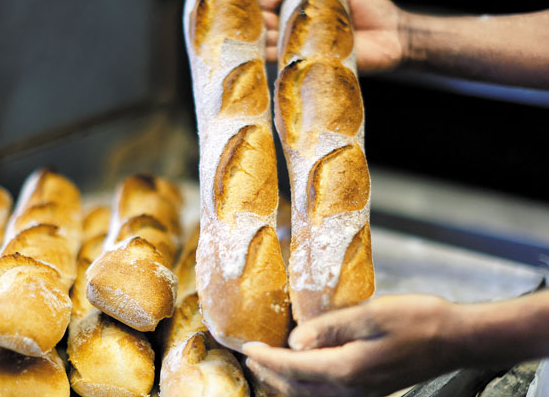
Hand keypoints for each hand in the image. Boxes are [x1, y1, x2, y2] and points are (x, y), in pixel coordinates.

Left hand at [243, 294, 459, 396]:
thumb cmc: (416, 320)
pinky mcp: (371, 390)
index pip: (293, 368)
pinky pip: (327, 396)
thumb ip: (329, 328)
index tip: (247, 347)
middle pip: (298, 388)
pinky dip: (306, 387)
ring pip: (311, 396)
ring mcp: (362, 394)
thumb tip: (294, 341)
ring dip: (286, 383)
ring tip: (268, 367)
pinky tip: (304, 374)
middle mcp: (351, 390)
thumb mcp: (370, 314)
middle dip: (271, 374)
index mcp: (347, 369)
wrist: (455, 339)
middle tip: (251, 356)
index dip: (267, 359)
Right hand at [257, 0, 407, 73]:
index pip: (279, 5)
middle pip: (273, 26)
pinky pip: (294, 64)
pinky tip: (261, 57)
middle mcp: (306, 31)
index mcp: (310, 10)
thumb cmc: (373, 10)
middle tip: (233, 21)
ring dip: (261, 42)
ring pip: (278, 45)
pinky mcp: (318, 65)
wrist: (395, 36)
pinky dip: (277, 60)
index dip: (261, 2)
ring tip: (243, 38)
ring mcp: (310, 49)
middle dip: (254, 22)